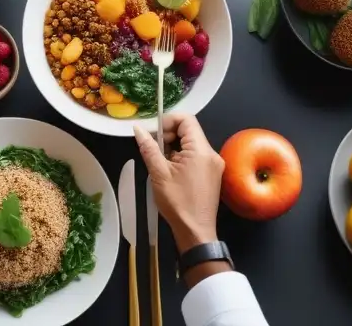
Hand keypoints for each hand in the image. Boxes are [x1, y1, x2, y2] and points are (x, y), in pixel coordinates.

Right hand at [133, 113, 222, 251]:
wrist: (196, 232)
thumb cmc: (177, 202)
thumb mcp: (159, 173)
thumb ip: (149, 148)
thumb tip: (138, 129)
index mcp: (201, 150)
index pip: (187, 120)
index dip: (168, 121)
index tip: (153, 134)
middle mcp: (211, 153)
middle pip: (189, 130)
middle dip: (169, 134)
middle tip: (153, 148)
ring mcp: (213, 164)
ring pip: (191, 143)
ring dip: (173, 146)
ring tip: (160, 162)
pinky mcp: (211, 174)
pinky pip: (195, 156)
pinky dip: (181, 156)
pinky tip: (169, 170)